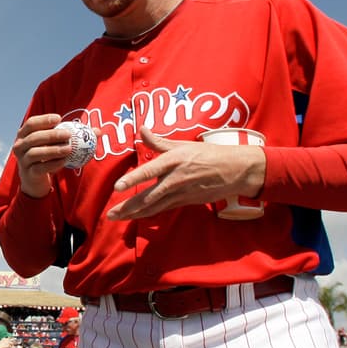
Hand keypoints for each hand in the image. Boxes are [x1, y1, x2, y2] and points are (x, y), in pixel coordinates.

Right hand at [11, 113, 79, 197]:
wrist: (35, 180)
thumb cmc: (47, 156)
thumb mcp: (56, 144)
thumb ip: (72, 136)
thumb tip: (97, 131)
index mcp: (24, 135)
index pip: (31, 123)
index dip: (44, 120)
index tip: (59, 119)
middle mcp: (20, 146)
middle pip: (33, 137)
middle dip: (51, 135)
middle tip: (68, 135)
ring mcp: (23, 161)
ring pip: (35, 153)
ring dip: (53, 150)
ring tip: (68, 149)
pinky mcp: (29, 173)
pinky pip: (40, 168)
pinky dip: (52, 164)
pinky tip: (64, 161)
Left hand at [105, 126, 265, 220]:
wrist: (235, 170)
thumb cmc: (208, 154)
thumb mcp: (183, 144)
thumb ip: (159, 142)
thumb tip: (141, 130)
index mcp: (174, 160)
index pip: (150, 170)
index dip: (133, 179)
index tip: (118, 187)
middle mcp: (175, 178)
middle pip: (148, 195)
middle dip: (128, 206)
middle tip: (110, 213)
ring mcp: (181, 193)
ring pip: (154, 206)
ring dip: (134, 213)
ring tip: (116, 217)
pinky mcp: (185, 201)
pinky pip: (163, 209)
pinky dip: (148, 214)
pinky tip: (135, 217)